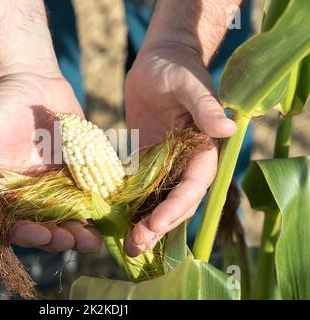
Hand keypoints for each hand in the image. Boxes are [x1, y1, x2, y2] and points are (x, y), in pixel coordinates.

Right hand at [0, 71, 100, 252]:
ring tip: (93, 241)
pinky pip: (88, 195)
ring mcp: (54, 186)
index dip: (26, 234)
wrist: (29, 79)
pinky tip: (108, 215)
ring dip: (81, 232)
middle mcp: (28, 195)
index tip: (42, 234)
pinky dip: (97, 208)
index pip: (13, 224)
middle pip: (45, 227)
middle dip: (59, 238)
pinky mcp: (76, 173)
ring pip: (69, 217)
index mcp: (2, 193)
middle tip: (74, 241)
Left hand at [124, 43, 236, 256]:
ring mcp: (164, 164)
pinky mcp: (145, 160)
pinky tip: (114, 220)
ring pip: (158, 201)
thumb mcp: (189, 84)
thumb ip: (204, 106)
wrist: (159, 60)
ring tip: (127, 245)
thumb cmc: (177, 67)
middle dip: (158, 226)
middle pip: (176, 203)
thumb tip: (227, 129)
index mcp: (203, 149)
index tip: (154, 224)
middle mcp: (186, 163)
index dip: (176, 207)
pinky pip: (138, 188)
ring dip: (144, 224)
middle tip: (135, 246)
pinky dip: (130, 206)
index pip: (193, 186)